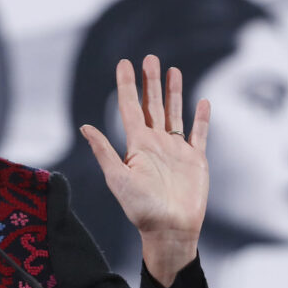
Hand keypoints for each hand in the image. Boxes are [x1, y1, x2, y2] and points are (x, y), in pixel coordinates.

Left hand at [80, 55, 209, 286]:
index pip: (130, 107)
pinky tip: (202, 101)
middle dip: (150, 81)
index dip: (127, 85)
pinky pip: (199, 134)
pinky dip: (202, 118)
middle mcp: (155, 143)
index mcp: (137, 145)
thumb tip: (85, 127)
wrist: (170, 230)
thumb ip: (104, 151)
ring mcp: (176, 150)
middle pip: (153, 105)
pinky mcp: (195, 160)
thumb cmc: (141, 209)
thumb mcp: (117, 178)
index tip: (123, 63)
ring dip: (173, 92)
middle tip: (149, 58)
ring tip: (173, 70)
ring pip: (174, 113)